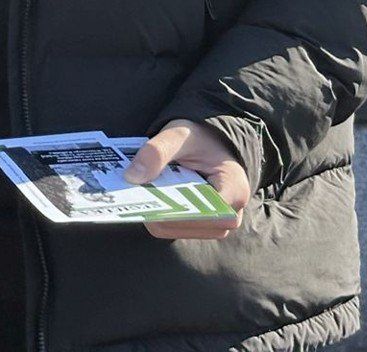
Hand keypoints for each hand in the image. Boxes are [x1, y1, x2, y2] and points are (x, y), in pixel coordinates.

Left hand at [124, 119, 250, 239]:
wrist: (206, 142)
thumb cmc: (198, 138)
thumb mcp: (178, 136)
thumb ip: (156, 152)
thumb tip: (131, 177)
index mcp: (235, 189)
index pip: (209, 212)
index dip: (179, 209)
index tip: (151, 200)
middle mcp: (231, 214)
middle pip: (192, 226)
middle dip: (163, 212)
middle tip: (137, 197)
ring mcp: (217, 225)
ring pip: (178, 231)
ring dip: (157, 215)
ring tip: (140, 197)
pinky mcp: (200, 227)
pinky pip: (174, 229)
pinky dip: (157, 217)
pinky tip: (145, 201)